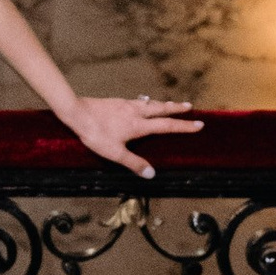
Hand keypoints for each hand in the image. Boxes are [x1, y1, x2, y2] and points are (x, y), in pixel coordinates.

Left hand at [57, 90, 202, 179]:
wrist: (77, 112)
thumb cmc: (95, 134)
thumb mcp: (115, 153)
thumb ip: (134, 163)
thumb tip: (151, 174)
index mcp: (139, 125)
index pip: (167, 126)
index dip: (184, 126)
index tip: (198, 125)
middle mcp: (136, 112)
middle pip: (162, 109)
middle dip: (177, 109)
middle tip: (190, 107)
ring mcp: (126, 104)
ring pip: (150, 103)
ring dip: (163, 104)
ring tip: (171, 104)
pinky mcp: (118, 102)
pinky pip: (139, 101)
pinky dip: (148, 102)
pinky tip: (144, 102)